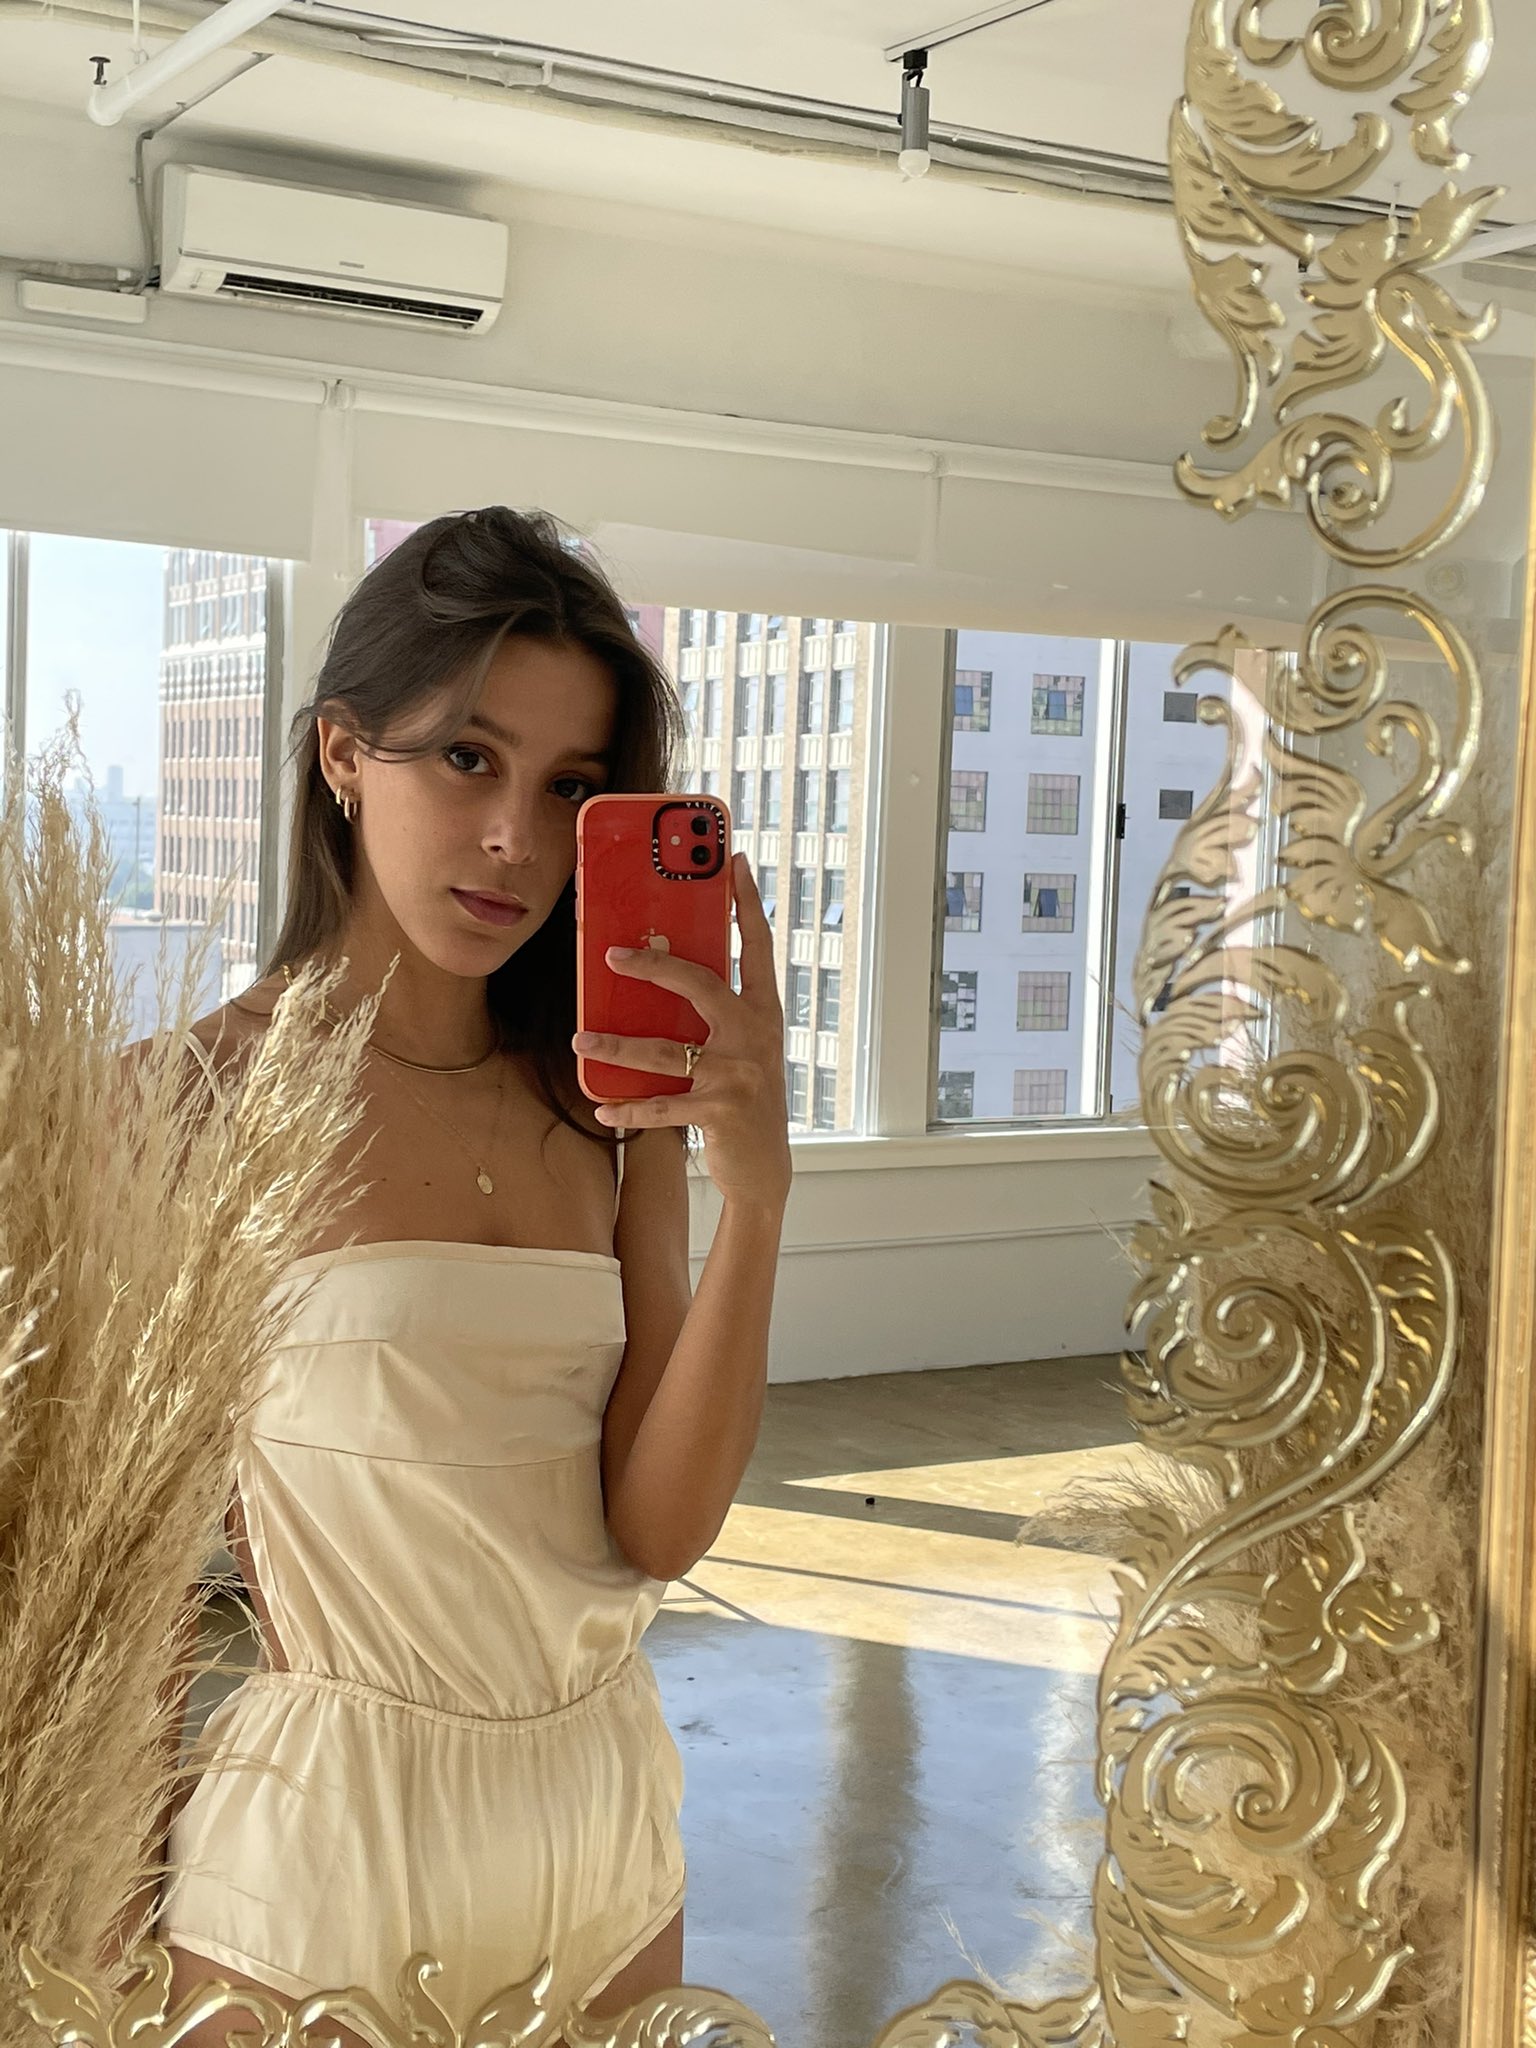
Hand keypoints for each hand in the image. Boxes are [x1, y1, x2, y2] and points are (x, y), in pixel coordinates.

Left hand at [571, 852, 791, 1209]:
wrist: (765, 1168)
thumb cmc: (745, 1100)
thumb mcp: (743, 1050)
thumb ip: (718, 1015)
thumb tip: (662, 973)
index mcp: (763, 1014)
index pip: (758, 947)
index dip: (747, 904)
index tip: (735, 862)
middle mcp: (756, 1037)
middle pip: (701, 985)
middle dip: (654, 967)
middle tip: (611, 956)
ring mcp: (739, 1075)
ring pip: (666, 1050)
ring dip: (616, 1047)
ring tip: (581, 1041)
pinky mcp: (720, 1112)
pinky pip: (662, 1106)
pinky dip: (627, 1109)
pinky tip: (601, 1109)